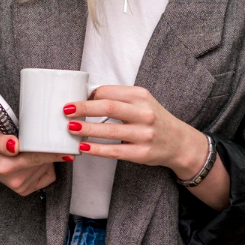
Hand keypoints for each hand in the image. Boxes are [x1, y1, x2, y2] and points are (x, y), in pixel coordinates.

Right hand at [0, 118, 62, 195]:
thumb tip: (14, 146)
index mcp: (5, 166)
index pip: (36, 157)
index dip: (52, 152)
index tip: (67, 149)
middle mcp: (14, 179)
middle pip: (44, 161)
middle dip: (46, 149)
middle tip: (34, 138)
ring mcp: (20, 186)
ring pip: (47, 167)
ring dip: (44, 156)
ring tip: (27, 149)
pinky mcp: (25, 190)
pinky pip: (48, 176)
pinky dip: (46, 167)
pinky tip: (33, 160)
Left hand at [65, 85, 207, 176]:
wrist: (179, 143)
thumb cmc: (154, 120)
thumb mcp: (142, 102)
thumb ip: (119, 98)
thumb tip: (87, 97)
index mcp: (141, 96)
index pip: (109, 92)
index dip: (89, 96)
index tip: (76, 101)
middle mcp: (144, 113)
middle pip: (108, 107)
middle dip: (83, 108)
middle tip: (65, 110)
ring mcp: (144, 134)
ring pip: (110, 131)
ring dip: (87, 129)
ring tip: (70, 128)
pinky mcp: (142, 153)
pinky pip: (115, 151)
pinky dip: (97, 149)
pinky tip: (83, 148)